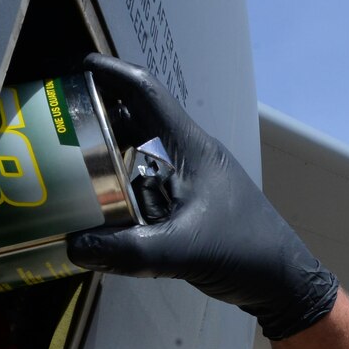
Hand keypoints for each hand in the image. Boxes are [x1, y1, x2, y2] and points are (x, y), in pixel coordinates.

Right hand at [67, 53, 340, 339]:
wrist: (283, 281)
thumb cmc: (246, 253)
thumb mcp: (181, 251)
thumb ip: (126, 251)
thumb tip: (74, 247)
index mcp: (192, 149)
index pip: (147, 93)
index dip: (112, 74)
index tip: (78, 67)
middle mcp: (193, 156)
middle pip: (140, 120)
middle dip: (102, 117)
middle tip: (65, 124)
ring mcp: (195, 179)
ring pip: (145, 153)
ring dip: (113, 153)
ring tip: (75, 163)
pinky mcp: (194, 203)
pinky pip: (151, 182)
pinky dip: (126, 185)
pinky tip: (106, 205)